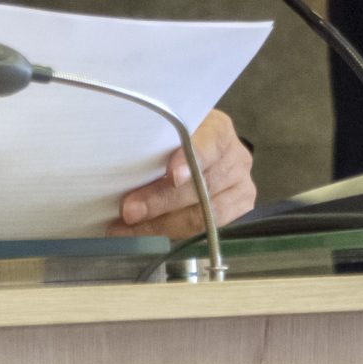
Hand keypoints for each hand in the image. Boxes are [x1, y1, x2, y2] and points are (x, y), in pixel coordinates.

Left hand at [112, 110, 256, 240]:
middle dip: (161, 201)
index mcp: (218, 130)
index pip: (207, 146)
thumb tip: (121, 161)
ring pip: (202, 214)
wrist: (200, 150)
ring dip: (160, 224)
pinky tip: (144, 233)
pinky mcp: (238, 208)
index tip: (171, 175)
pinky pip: (203, 228)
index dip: (190, 161)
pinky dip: (170, 232)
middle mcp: (236, 158)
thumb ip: (154, 144)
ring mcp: (241, 185)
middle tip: (129, 211)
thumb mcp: (165, 131)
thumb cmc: (174, 139)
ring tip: (127, 228)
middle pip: (201, 186)